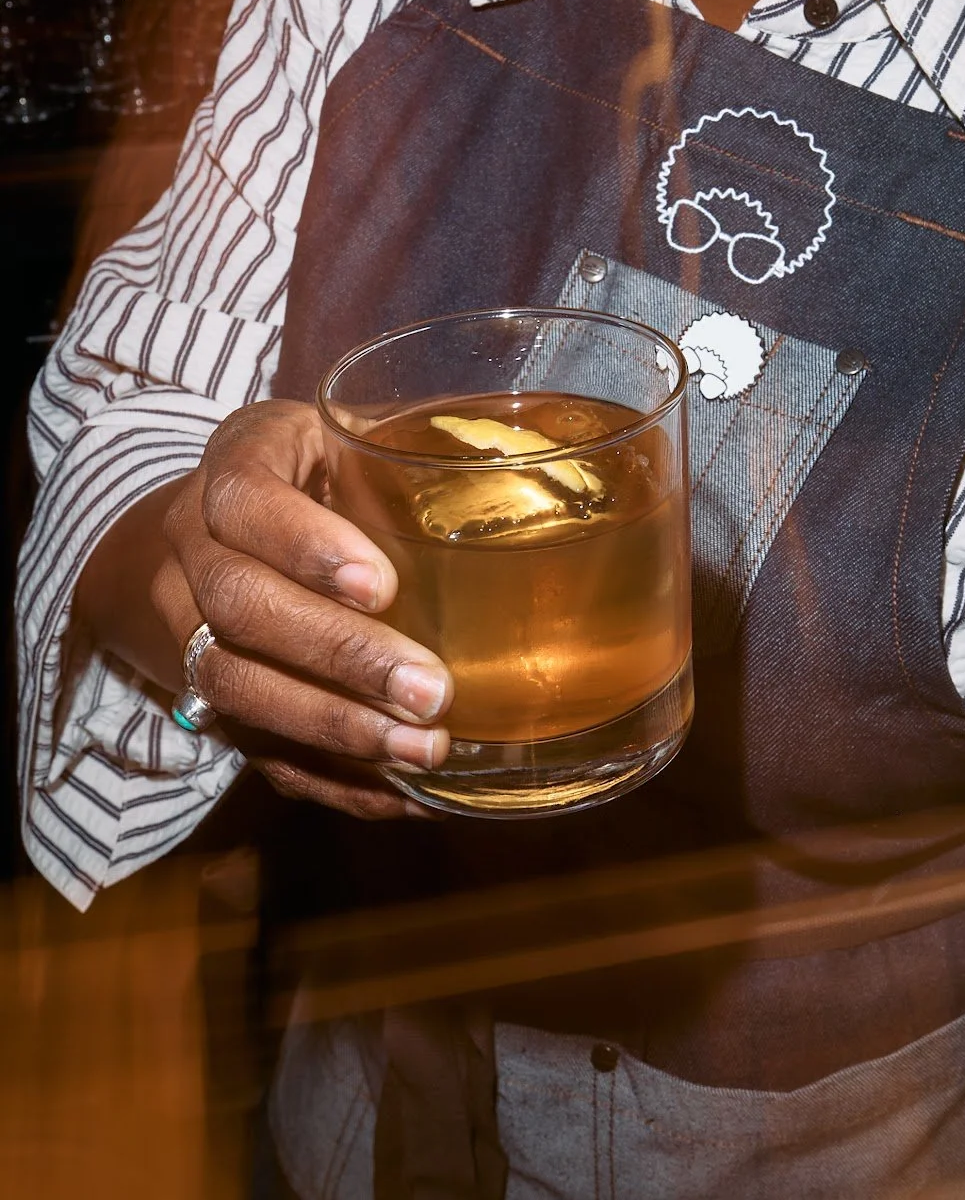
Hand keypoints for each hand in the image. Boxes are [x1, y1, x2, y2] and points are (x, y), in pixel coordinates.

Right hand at [152, 399, 452, 817]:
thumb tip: (520, 462)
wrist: (214, 528)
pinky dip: (328, 778)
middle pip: (240, 607)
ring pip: (235, 685)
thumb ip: (416, 446)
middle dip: (340, 656)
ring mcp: (186, 625)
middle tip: (430, 691)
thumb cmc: (319, 469)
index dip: (305, 546)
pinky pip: (253, 747)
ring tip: (422, 748)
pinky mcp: (205, 698)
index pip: (245, 499)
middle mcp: (192, 545)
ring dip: (333, 726)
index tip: (382, 586)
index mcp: (238, 460)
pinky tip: (400, 791)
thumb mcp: (354, 431)